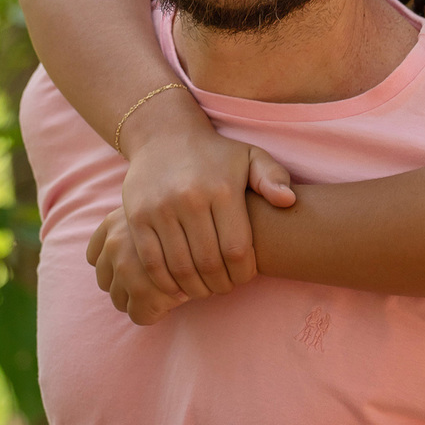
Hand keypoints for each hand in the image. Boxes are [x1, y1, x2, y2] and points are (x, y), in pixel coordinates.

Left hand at [88, 207, 188, 325]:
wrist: (231, 230)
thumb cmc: (197, 218)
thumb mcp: (163, 211)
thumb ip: (144, 227)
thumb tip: (122, 255)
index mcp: (115, 222)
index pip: (95, 256)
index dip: (114, 267)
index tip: (136, 270)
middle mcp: (115, 242)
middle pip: (104, 280)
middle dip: (126, 286)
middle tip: (156, 284)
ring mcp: (127, 267)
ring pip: (118, 301)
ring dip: (140, 301)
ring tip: (169, 292)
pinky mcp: (143, 291)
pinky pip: (139, 315)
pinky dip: (154, 313)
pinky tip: (176, 300)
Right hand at [117, 121, 293, 302]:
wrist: (164, 136)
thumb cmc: (215, 155)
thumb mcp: (250, 156)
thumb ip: (273, 177)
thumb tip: (288, 201)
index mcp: (222, 189)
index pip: (236, 250)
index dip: (243, 273)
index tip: (244, 276)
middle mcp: (190, 199)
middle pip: (208, 263)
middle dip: (220, 285)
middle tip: (224, 287)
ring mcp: (160, 209)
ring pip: (180, 268)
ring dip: (195, 288)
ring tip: (204, 288)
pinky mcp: (136, 218)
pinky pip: (151, 262)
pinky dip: (166, 282)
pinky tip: (178, 284)